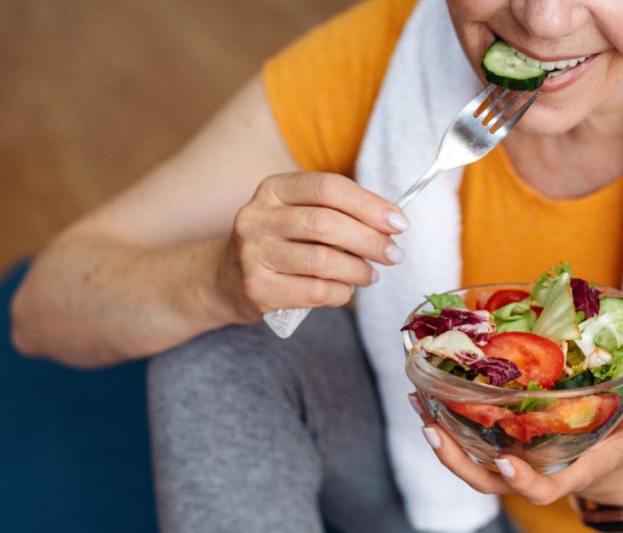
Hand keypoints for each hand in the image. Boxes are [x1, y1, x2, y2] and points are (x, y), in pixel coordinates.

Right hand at [219, 172, 408, 320]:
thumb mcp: (297, 215)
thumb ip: (338, 213)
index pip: (328, 187)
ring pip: (322, 260)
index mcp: (273, 189)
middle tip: (394, 254)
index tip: (398, 223)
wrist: (223, 279)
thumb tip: (391, 224)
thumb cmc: (278, 243)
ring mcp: (253, 254)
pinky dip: (342, 293)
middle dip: (370, 240)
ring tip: (372, 275)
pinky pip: (315, 292)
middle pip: (326, 223)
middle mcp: (257, 217)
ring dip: (359, 270)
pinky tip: (347, 290)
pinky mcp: (257, 289)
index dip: (369, 204)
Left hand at [410, 370, 622, 506]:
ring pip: (470, 465)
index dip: (522, 481)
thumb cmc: (614, 446)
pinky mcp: (498, 448)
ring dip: (440, 438)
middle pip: (488, 482)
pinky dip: (444, 423)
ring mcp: (511, 463)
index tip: (505, 462)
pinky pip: (466, 444)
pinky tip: (425, 397)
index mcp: (566, 473)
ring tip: (418, 405)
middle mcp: (533, 473)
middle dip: (457, 461)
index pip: (543, 490)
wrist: (598, 464)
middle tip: (434, 428)